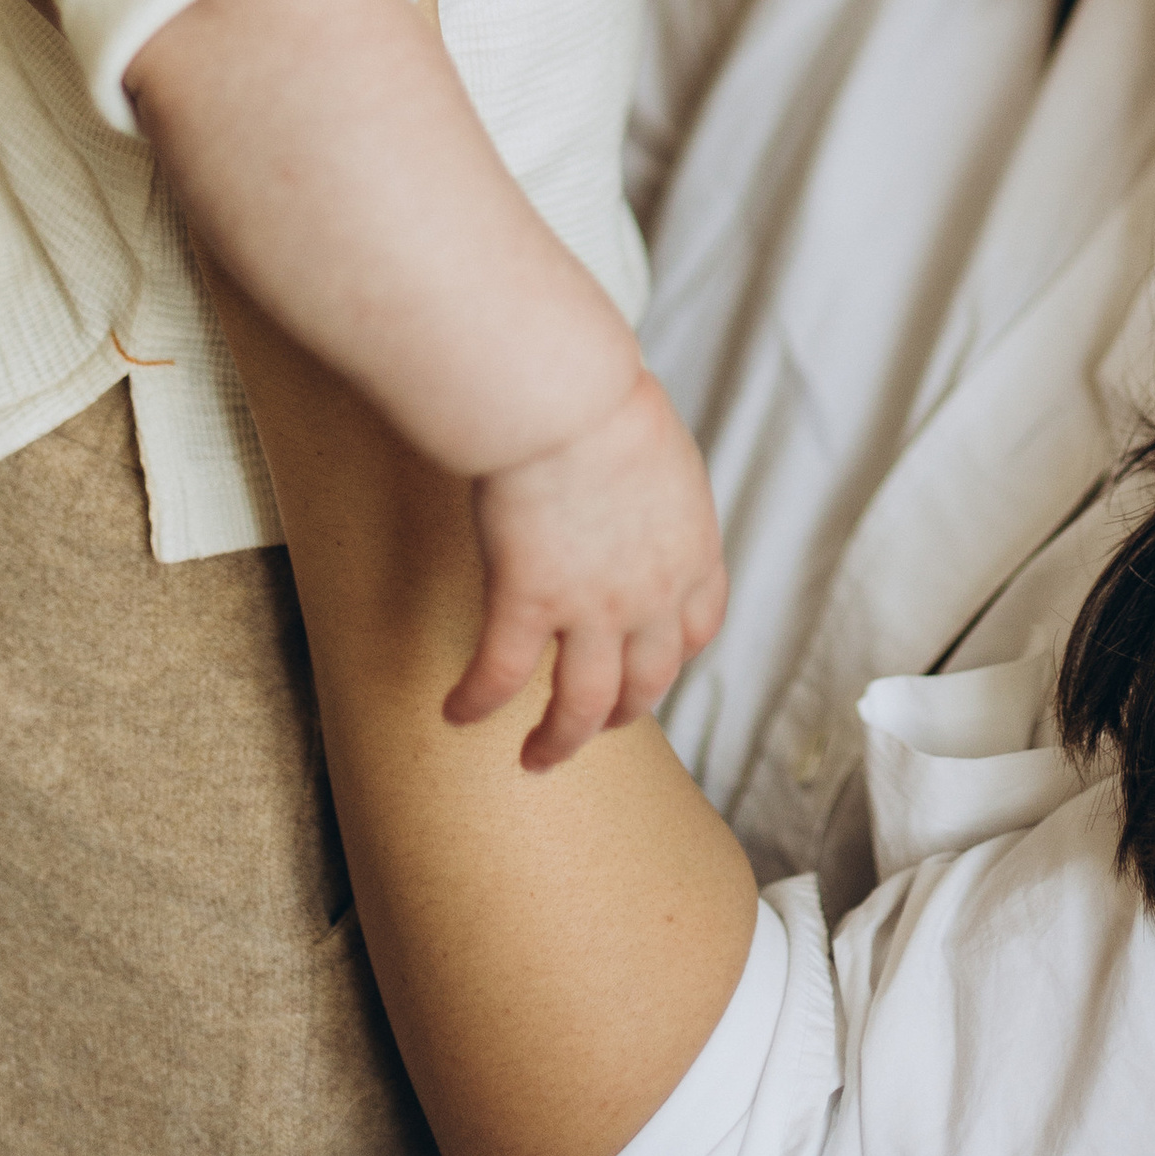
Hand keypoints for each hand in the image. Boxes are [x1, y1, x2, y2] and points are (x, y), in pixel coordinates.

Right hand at [451, 370, 729, 769]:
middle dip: (622, 713)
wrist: (565, 396)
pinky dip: (478, 702)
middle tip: (593, 727)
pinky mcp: (529, 602)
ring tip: (535, 759)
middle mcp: (653, 593)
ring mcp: (593, 606)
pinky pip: (502, 675)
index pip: (697, 628)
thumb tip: (624, 480)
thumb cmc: (601, 397)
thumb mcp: (656, 447)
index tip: (650, 668)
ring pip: (585, 705)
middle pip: (647, 680)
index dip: (672, 657)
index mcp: (691, 548)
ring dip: (560, 741)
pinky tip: (456, 712)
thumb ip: (649, 487)